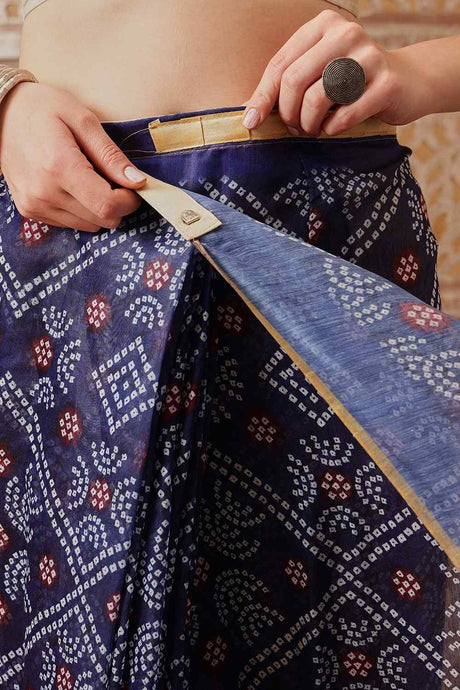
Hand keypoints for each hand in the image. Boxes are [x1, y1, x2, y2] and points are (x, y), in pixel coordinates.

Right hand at [0, 81, 146, 232]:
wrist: (1, 112)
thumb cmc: (43, 108)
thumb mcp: (83, 120)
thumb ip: (111, 155)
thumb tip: (137, 182)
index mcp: (59, 167)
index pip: (107, 206)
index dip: (129, 201)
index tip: (133, 187)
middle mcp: (45, 193)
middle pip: (102, 220)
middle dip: (117, 204)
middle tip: (114, 179)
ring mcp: (35, 205)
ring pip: (89, 226)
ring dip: (99, 208)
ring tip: (90, 179)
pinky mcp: (30, 211)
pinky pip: (70, 223)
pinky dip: (81, 210)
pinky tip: (73, 186)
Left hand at [241, 8, 427, 136]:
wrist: (408, 81)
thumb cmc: (352, 82)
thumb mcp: (319, 71)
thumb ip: (287, 84)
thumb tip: (248, 114)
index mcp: (323, 26)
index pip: (280, 65)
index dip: (262, 97)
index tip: (251, 122)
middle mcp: (346, 34)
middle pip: (294, 81)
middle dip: (287, 114)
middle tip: (294, 128)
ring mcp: (368, 57)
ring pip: (317, 99)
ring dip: (309, 124)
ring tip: (314, 128)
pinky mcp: (386, 83)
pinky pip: (344, 116)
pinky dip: (332, 129)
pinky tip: (334, 128)